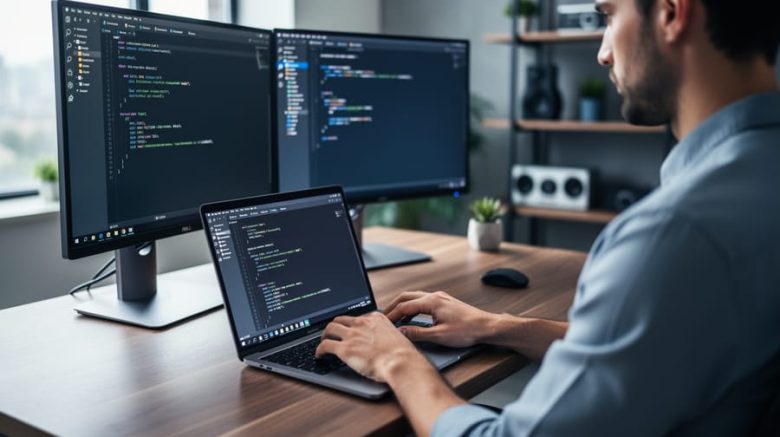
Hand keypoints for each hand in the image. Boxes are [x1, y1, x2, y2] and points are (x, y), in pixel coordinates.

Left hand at [314, 312, 431, 382]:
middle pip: (340, 319)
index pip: (357, 317)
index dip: (350, 324)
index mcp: (375, 318)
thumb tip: (383, 342)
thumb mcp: (396, 336)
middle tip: (332, 333)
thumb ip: (386, 335)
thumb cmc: (403, 355)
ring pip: (330, 328)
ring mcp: (352, 335)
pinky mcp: (345, 349)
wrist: (401, 363)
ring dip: (324, 335)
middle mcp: (362, 323)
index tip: (348, 329)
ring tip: (323, 341)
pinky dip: (319, 350)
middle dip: (334, 326)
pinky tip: (319, 355)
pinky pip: (325, 345)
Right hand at [384, 291, 496, 347]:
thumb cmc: (467, 330)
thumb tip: (401, 333)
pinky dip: (413, 308)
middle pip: (406, 297)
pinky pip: (422, 301)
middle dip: (393, 307)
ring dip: (403, 306)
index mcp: (431, 302)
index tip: (382, 323)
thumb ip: (417, 333)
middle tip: (383, 318)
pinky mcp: (445, 302)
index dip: (391, 315)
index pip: (404, 306)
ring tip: (395, 319)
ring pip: (414, 298)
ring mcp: (440, 298)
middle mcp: (434, 296)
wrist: (486, 326)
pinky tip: (412, 318)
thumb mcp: (439, 335)